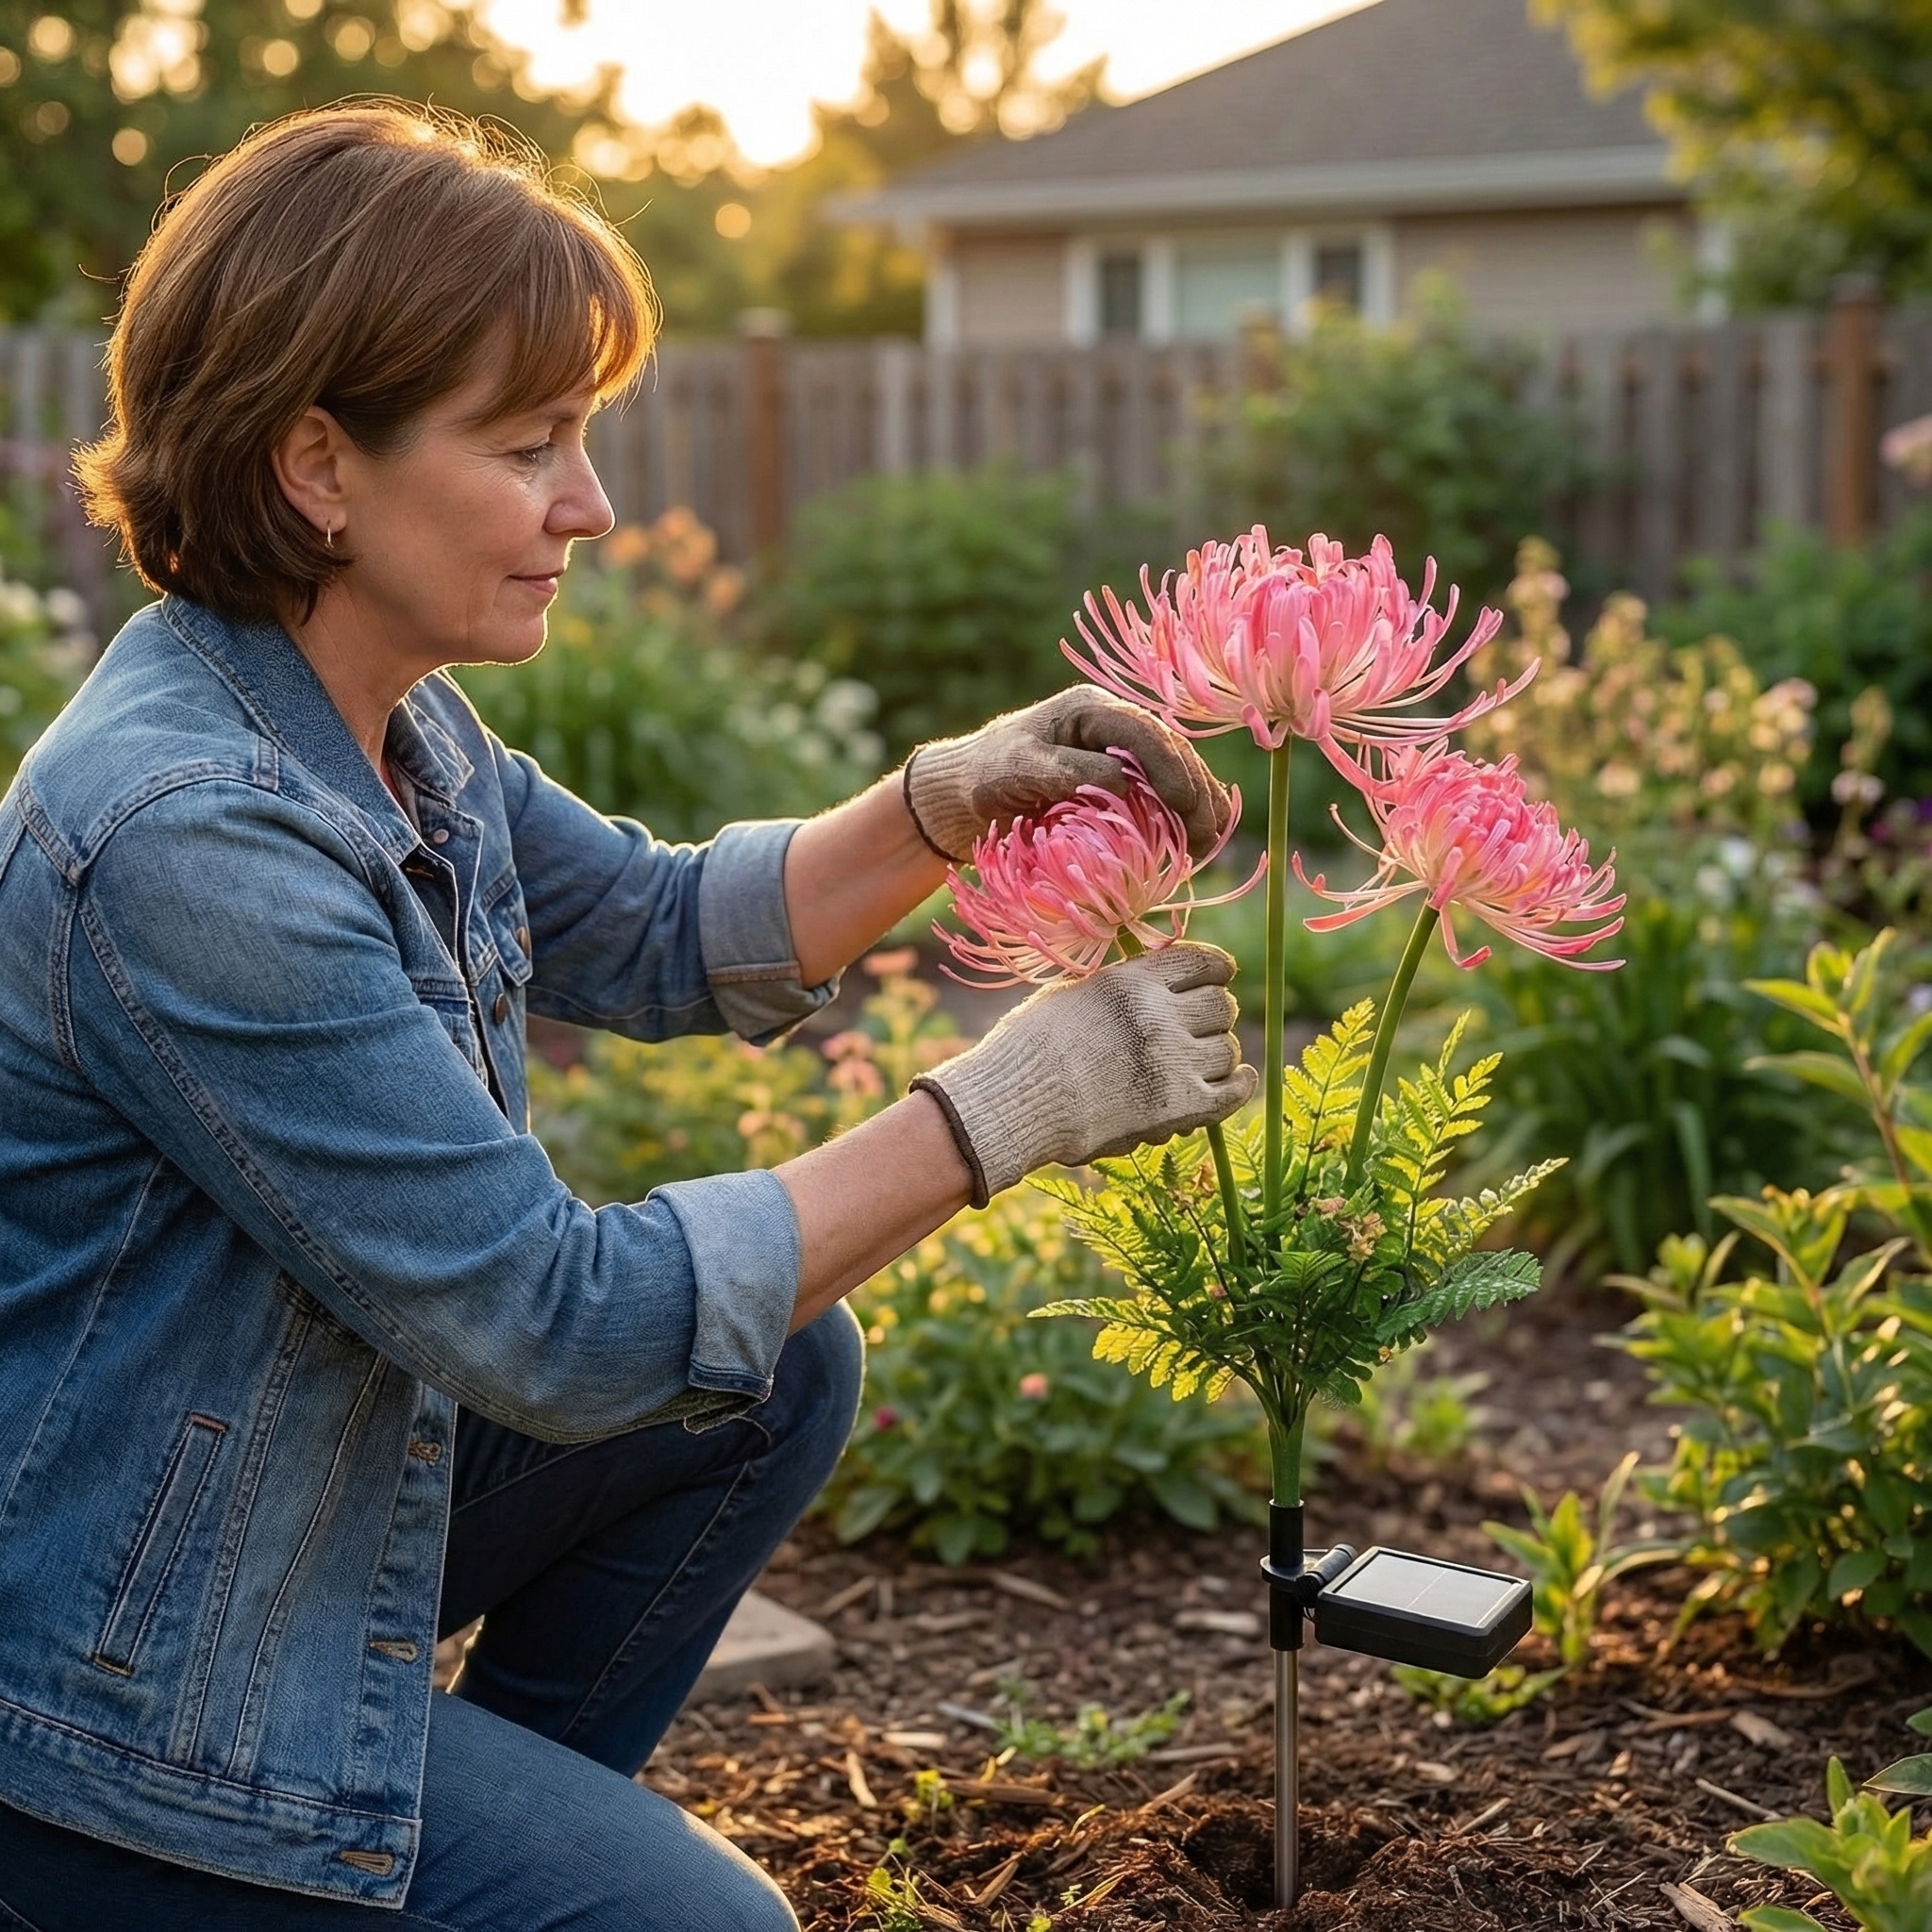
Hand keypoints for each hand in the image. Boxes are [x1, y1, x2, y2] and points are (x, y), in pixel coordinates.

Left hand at [902, 687, 1230, 863]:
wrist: (963, 795)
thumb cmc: (985, 777)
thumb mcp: (1018, 770)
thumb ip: (1068, 771)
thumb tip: (1124, 783)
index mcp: (1091, 710)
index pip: (1144, 732)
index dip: (1171, 767)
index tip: (1184, 805)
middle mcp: (1115, 728)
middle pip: (1172, 753)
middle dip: (1195, 793)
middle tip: (1205, 837)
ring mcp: (1122, 757)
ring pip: (1177, 775)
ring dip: (1198, 808)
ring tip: (1207, 845)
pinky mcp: (1123, 787)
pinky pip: (1164, 798)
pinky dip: (1183, 819)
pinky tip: (1198, 844)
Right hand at [910, 943, 1255, 1205]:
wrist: (1014, 1104)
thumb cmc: (1028, 1050)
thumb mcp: (1071, 994)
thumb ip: (1119, 987)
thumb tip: (1155, 983)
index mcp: (1132, 981)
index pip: (1200, 962)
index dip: (1216, 968)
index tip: (1221, 974)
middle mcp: (1159, 1016)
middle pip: (1220, 1006)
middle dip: (1213, 1013)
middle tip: (1202, 1023)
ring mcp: (1173, 1063)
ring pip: (1227, 1049)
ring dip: (1216, 1053)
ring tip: (1198, 1059)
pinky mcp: (1180, 1109)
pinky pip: (1232, 1092)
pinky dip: (1238, 1084)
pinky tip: (1238, 1078)